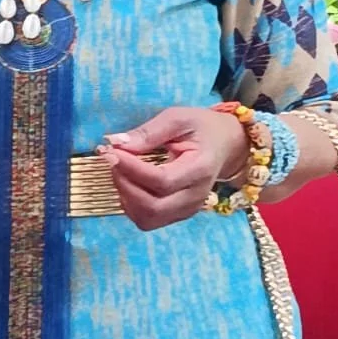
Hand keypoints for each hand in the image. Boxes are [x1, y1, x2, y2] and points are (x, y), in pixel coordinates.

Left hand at [101, 106, 249, 230]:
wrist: (225, 145)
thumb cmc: (202, 128)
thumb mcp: (178, 118)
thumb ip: (149, 132)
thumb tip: (117, 144)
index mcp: (200, 169)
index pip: (162, 181)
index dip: (131, 169)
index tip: (112, 152)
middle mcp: (196, 196)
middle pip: (153, 207)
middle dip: (124, 185)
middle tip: (112, 160)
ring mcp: (187, 210)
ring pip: (147, 219)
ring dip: (125, 197)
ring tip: (119, 170)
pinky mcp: (178, 215)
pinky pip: (147, 220)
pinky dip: (131, 205)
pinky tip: (128, 183)